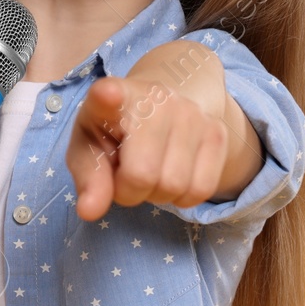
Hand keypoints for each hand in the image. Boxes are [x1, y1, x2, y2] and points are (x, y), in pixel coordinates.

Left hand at [65, 74, 230, 221]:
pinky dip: (182, 196)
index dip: (107, 97)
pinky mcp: (217, 131)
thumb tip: (89, 211)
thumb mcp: (87, 151)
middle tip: (125, 174)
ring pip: (175, 186)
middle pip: (143, 175)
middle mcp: (156, 99)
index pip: (108, 95)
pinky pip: (201, 190)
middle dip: (129, 191)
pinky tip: (171, 174)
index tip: (106, 93)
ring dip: (157, 194)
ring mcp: (192, 113)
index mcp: (113, 97)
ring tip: (148, 170)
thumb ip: (87, 180)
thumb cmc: (112, 133)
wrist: (157, 109)